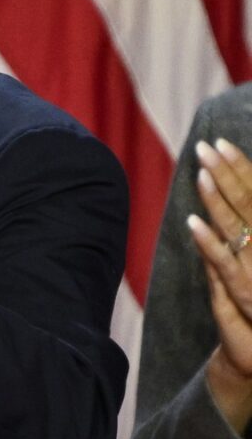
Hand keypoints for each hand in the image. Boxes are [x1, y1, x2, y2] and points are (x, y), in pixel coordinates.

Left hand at [186, 137, 251, 431]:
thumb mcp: (243, 269)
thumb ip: (233, 241)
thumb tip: (211, 212)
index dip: (241, 169)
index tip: (221, 142)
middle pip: (250, 203)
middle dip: (228, 172)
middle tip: (207, 144)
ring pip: (238, 227)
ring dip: (218, 197)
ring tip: (200, 168)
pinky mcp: (244, 296)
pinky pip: (225, 265)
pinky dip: (209, 243)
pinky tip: (192, 222)